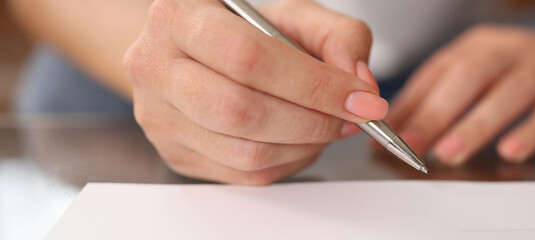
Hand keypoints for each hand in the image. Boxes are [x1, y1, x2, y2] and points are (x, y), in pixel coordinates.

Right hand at [124, 0, 384, 184]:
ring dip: (304, 145)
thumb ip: (336, 36)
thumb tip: (357, 81)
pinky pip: (243, 174)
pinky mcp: (176, 154)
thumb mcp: (292, 16)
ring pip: (245, 152)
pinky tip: (299, 140)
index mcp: (179, 18)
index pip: (250, 58)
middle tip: (349, 117)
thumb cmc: (241, 31)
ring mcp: (160, 117)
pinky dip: (287, 162)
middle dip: (312, 120)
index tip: (359, 97)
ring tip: (326, 126)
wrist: (193, 52)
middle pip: (242, 110)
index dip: (313, 84)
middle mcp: (156, 67)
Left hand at [386, 25, 534, 164]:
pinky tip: (511, 151)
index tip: (384, 132)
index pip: (436, 72)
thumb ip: (440, 93)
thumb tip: (397, 124)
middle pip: (468, 76)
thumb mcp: (480, 69)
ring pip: (507, 93)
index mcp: (478, 45)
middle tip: (410, 144)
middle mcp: (508, 51)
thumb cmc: (525, 69)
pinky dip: (530, 132)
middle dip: (435, 113)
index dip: (409, 103)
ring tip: (448, 152)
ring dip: (475, 125)